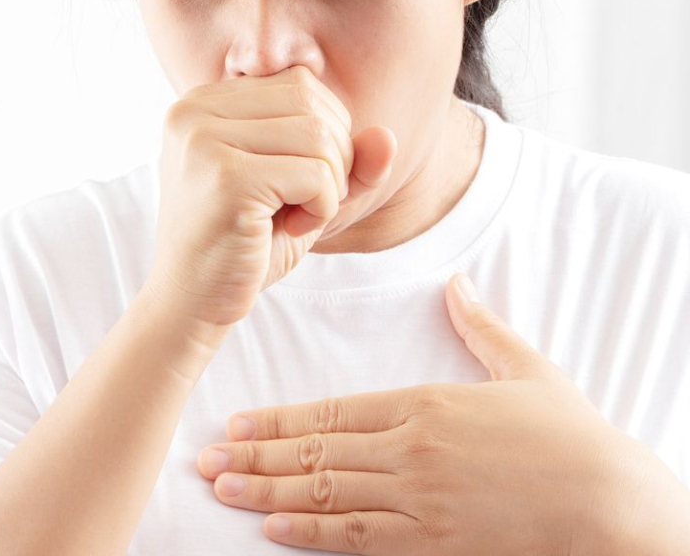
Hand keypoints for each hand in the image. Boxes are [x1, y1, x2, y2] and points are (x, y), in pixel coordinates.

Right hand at [149, 65, 396, 328]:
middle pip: (312, 105)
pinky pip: (315, 175)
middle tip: (302, 206)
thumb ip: (346, 161)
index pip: (300, 85)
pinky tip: (291, 229)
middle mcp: (195, 110)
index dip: (325, 134)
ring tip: (295, 218)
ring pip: (319, 136)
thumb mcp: (301, 193)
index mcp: (204, 101)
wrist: (189, 304)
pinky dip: (323, 209)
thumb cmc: (243, 246)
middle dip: (333, 159)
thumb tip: (388, 137)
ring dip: (330, 187)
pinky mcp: (224, 177)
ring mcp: (205, 140)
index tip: (296, 183)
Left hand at [194, 273, 678, 553]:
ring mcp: (419, 500)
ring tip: (222, 488)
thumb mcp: (527, 369)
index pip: (331, 411)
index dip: (278, 420)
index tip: (237, 422)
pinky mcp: (434, 542)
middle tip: (204, 458)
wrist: (612, 501)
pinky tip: (274, 531)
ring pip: (325, 495)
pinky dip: (312, 535)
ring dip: (267, 493)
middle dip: (253, 456)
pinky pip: (360, 539)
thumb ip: (480, 327)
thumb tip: (456, 285)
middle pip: (314, 453)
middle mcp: (411, 451)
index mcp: (424, 405)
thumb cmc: (571, 436)